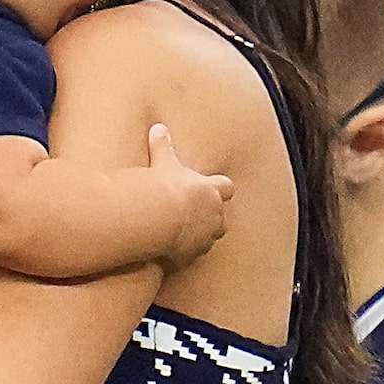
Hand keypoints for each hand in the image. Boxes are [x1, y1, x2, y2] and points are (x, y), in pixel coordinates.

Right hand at [146, 124, 233, 265]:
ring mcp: (204, 237)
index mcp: (211, 191)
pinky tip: (169, 252)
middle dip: (212, 218)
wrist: (160, 217)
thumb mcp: (163, 161)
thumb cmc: (164, 186)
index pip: (225, 188)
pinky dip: (182, 253)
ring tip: (184, 236)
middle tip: (198, 216)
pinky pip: (189, 256)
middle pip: (222, 218)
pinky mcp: (190, 254)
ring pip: (209, 239)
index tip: (214, 189)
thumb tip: (158, 127)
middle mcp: (214, 215)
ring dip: (200, 237)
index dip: (220, 189)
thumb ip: (162, 145)